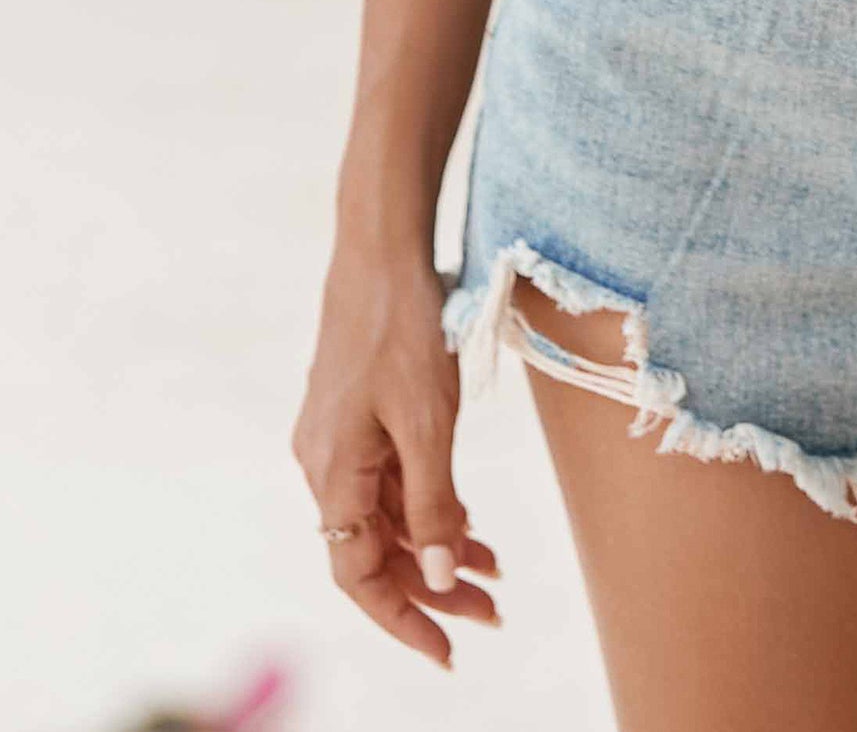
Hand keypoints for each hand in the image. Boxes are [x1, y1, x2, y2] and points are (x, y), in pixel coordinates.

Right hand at [291, 244, 500, 666]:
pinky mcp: (356, 413)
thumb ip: (431, 500)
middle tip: (492, 612)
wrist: (382, 246)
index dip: (402, 619)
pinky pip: (389, 479)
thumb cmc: (404, 325)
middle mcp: (324, 463)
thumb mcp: (427, 419)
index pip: (359, 576)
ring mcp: (338, 437)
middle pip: (376, 550)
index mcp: (332, 472)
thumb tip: (434, 575)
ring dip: (435, 545)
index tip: (449, 649)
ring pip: (386, 515)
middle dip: (431, 587)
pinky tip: (467, 518)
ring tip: (493, 571)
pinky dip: (428, 503)